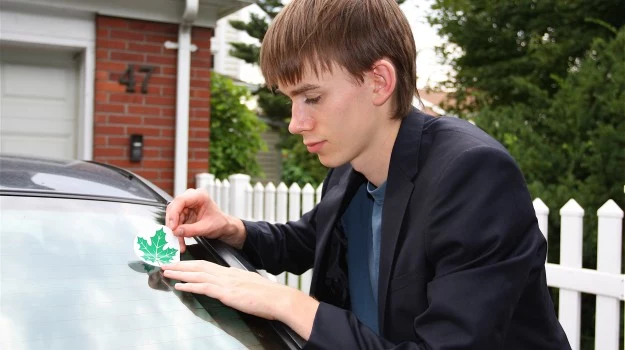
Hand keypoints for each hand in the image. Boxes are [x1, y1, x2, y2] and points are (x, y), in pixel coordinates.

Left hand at [161, 260, 318, 339]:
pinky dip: (190, 285)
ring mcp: (226, 282)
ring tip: (166, 271)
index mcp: (231, 273)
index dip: (191, 264)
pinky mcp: (226, 293)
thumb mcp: (250, 286)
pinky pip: (204, 287)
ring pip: (198, 274)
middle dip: (180, 265)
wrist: (277, 298)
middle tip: (165, 263)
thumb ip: (238, 285)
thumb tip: (232, 289)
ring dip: (180, 272)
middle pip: (198, 266)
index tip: (179, 264)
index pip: (206, 265)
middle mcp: (226, 274)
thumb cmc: (267, 295)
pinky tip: (179, 285)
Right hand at [165, 188, 245, 251]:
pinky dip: (177, 232)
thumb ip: (191, 230)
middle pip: (174, 208)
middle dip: (172, 224)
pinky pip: (176, 222)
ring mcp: (187, 205)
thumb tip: (176, 232)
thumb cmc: (219, 223)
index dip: (174, 213)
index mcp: (199, 196)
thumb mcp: (206, 228)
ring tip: (179, 243)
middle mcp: (191, 198)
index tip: (172, 227)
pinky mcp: (184, 213)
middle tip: (173, 236)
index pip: (180, 200)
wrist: (223, 226)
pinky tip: (180, 241)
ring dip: (175, 231)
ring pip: (173, 217)